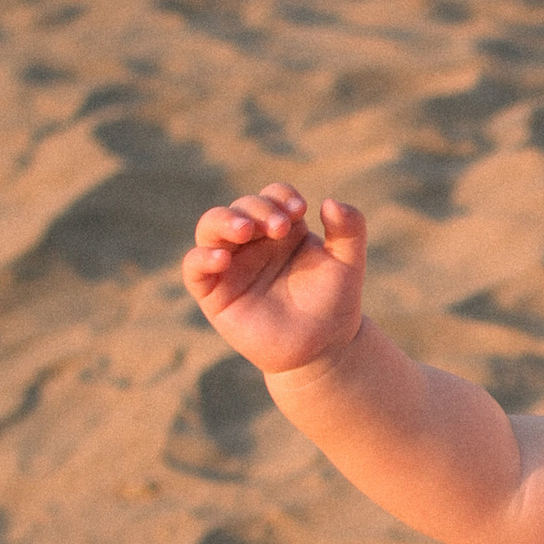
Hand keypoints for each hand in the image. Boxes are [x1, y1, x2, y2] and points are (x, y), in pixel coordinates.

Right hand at [182, 182, 366, 374]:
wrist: (321, 348)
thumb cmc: (333, 303)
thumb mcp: (348, 263)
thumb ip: (349, 230)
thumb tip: (329, 201)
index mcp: (282, 229)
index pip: (271, 196)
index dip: (280, 196)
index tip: (299, 211)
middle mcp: (253, 242)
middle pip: (240, 206)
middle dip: (258, 209)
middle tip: (280, 227)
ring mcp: (231, 264)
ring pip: (210, 227)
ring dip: (224, 221)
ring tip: (246, 230)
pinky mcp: (214, 292)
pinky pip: (194, 267)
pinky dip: (201, 258)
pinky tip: (221, 258)